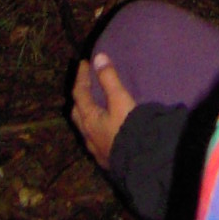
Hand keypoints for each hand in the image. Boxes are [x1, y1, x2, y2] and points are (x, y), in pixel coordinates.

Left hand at [71, 53, 136, 168]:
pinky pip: (96, 140)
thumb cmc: (129, 129)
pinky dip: (98, 129)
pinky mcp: (106, 159)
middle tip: (86, 84)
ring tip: (96, 107)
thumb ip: (109, 79)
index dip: (82, 76)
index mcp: (89, 119)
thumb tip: (99, 57)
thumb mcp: (120, 100)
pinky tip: (106, 132)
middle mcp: (88, 135)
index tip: (85, 63)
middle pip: (78, 112)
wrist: (140, 162)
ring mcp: (96, 149)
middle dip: (80, 96)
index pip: (80, 93)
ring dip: (88, 115)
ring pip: (86, 128)